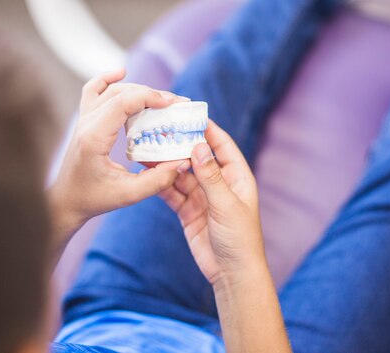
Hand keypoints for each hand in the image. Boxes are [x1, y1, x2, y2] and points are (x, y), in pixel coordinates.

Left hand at [50, 70, 190, 229]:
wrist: (65, 201)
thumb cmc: (93, 199)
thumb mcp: (128, 195)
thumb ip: (157, 180)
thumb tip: (183, 162)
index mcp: (94, 138)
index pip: (122, 103)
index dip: (149, 97)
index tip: (173, 104)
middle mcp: (86, 123)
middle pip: (121, 93)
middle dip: (151, 94)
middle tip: (177, 104)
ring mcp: (83, 120)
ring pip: (110, 90)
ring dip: (137, 89)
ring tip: (162, 99)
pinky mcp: (84, 121)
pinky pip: (92, 90)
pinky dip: (106, 79)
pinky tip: (121, 73)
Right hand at [160, 120, 265, 286]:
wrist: (231, 274)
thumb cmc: (240, 239)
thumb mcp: (226, 205)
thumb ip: (211, 176)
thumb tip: (199, 146)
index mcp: (237, 177)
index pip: (222, 146)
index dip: (208, 130)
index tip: (190, 115)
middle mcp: (220, 184)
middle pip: (198, 158)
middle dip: (181, 145)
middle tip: (161, 131)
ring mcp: (203, 198)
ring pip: (182, 175)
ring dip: (168, 165)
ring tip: (148, 151)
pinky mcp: (189, 212)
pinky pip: (173, 193)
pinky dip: (162, 185)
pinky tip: (148, 175)